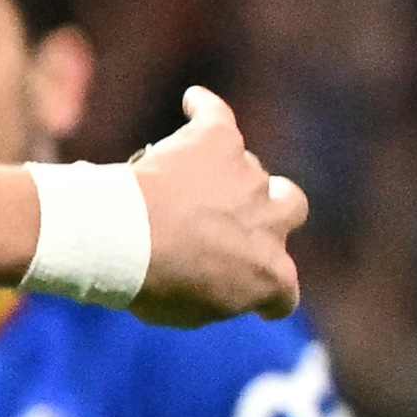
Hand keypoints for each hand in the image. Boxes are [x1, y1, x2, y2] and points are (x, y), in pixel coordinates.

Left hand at [122, 87, 308, 326]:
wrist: (125, 239)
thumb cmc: (148, 283)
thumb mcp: (186, 313)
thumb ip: (215, 296)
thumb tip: (213, 280)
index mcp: (269, 275)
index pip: (284, 289)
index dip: (270, 290)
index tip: (256, 288)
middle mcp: (272, 221)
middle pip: (291, 206)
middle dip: (272, 209)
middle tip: (239, 214)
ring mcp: (248, 176)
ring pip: (246, 168)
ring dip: (221, 175)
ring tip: (181, 181)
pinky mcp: (218, 140)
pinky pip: (216, 116)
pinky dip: (204, 111)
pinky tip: (192, 103)